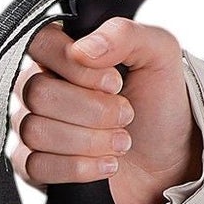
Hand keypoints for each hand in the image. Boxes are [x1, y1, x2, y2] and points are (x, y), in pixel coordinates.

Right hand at [10, 17, 202, 203]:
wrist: (169, 158)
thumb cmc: (160, 102)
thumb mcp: (159, 54)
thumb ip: (124, 35)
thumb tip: (82, 49)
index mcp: (68, 53)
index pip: (41, 43)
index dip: (76, 66)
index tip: (114, 82)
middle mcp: (45, 86)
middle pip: (37, 92)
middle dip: (92, 109)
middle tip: (126, 115)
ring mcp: (36, 126)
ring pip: (35, 130)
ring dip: (89, 140)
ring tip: (122, 141)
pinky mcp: (35, 165)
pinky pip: (35, 165)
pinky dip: (78, 167)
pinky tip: (107, 164)